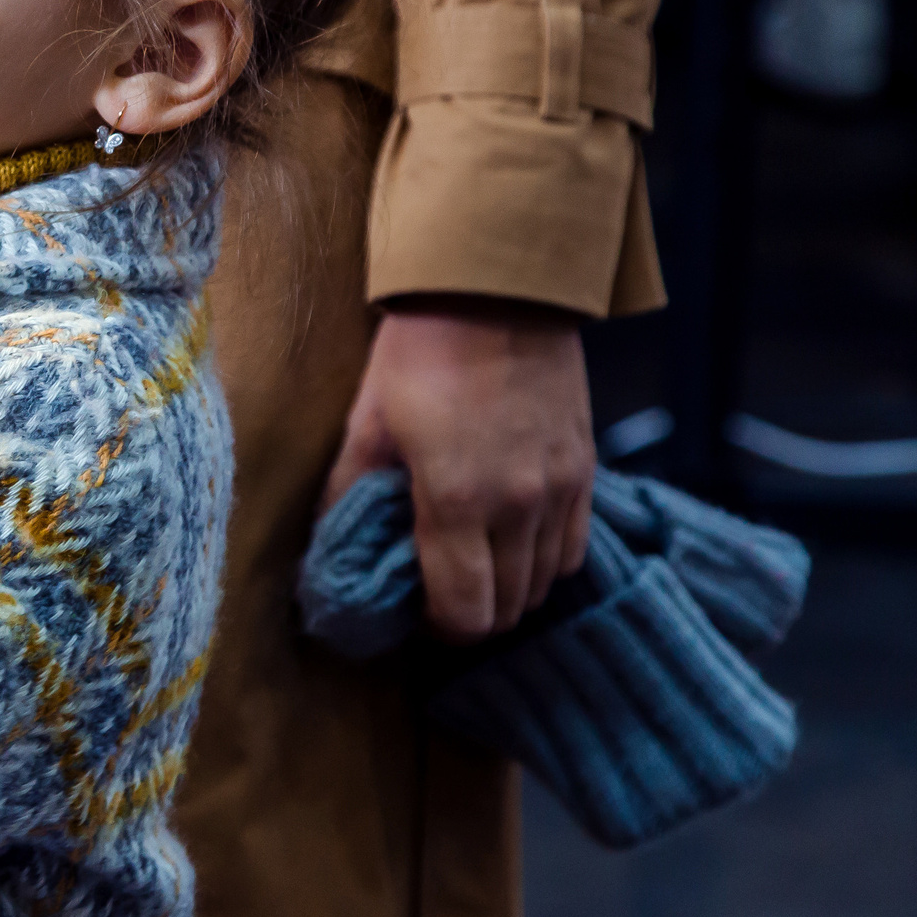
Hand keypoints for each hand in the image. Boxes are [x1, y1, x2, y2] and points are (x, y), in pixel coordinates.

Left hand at [321, 297, 595, 642]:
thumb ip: (350, 494)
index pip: (463, 613)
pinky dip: (544, 563)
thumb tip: (330, 550)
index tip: (416, 610)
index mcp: (457, 500)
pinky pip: (574, 549)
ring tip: (474, 567)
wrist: (499, 288)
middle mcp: (519, 506)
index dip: (438, 627)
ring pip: (545, 585)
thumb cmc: (421, 351)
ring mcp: (561, 489)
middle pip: (507, 610)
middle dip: (470, 615)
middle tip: (440, 591)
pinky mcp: (587, 469)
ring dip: (509, 592)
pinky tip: (514, 543)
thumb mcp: (368, 420)